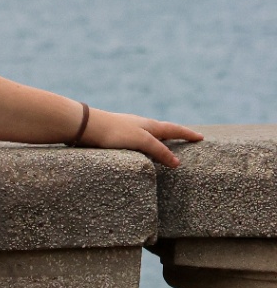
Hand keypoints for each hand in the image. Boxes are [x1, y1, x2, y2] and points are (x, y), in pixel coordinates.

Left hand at [83, 110, 202, 168]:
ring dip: (161, 138)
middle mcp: (141, 125)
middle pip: (164, 129)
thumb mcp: (142, 142)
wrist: (86, 127)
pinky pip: (137, 139)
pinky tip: (139, 148)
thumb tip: (177, 163)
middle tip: (188, 138)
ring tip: (167, 144)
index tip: (201, 138)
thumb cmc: (114, 132)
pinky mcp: (117, 135)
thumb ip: (159, 151)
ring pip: (150, 133)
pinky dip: (146, 143)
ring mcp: (129, 128)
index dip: (188, 134)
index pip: (174, 129)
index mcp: (150, 125)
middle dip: (177, 134)